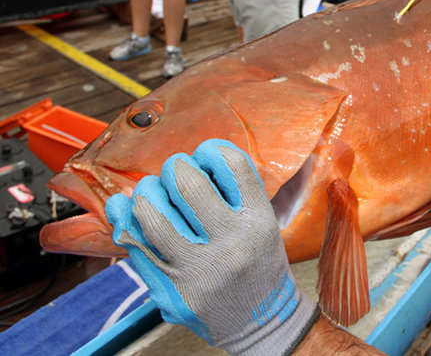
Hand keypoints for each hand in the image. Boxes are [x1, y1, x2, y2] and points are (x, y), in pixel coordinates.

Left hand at [105, 139, 318, 355]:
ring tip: (152, 193)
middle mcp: (230, 244)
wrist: (259, 322)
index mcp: (257, 222)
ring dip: (146, 193)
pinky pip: (136, 247)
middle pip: (186, 182)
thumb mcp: (263, 224)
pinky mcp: (171, 291)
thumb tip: (189, 160)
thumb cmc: (258, 265)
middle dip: (174, 169)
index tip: (205, 155)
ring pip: (151, 214)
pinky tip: (125, 209)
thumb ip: (234, 193)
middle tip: (175, 175)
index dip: (211, 150)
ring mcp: (197, 270)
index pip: (231, 165)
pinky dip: (124, 219)